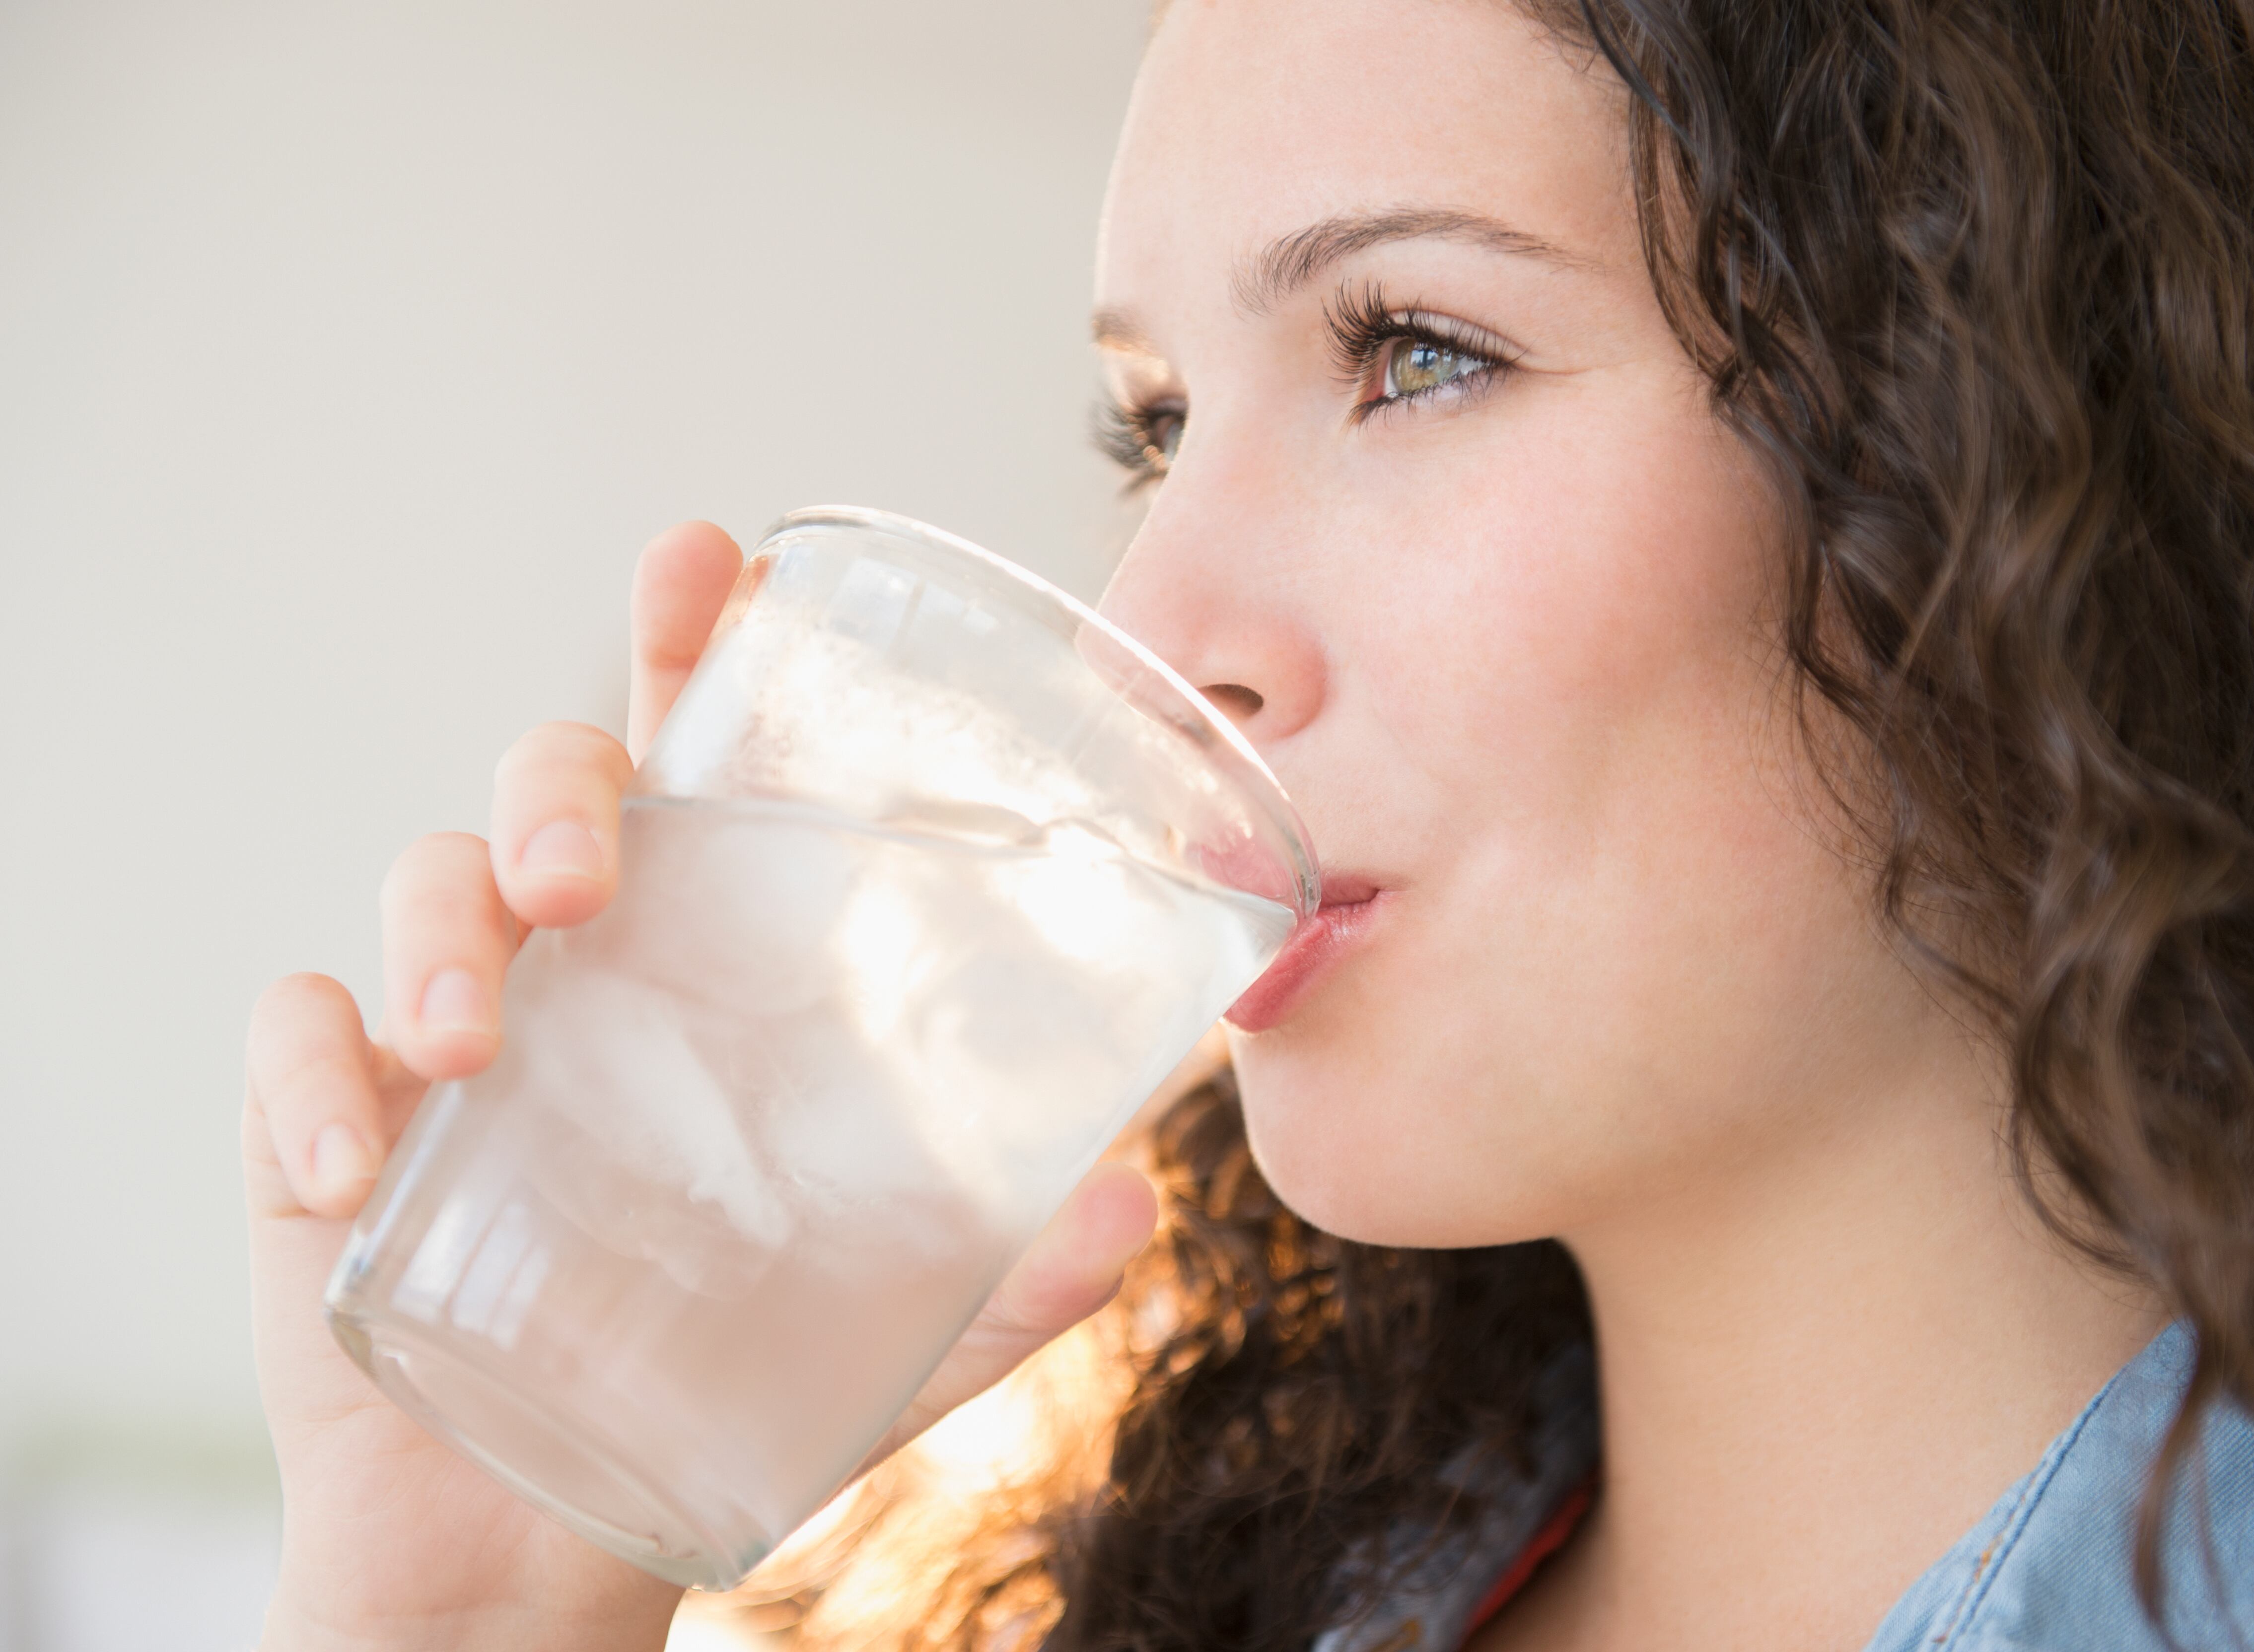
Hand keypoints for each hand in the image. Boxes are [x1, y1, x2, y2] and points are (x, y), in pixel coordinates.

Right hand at [243, 522, 1160, 1651]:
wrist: (559, 1523)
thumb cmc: (729, 1376)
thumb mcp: (892, 1330)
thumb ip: (1010, 1277)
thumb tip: (1134, 1211)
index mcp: (712, 966)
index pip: (704, 763)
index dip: (691, 643)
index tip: (707, 554)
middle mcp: (585, 964)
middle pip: (554, 779)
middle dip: (560, 787)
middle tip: (589, 880)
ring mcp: (449, 1034)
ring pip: (423, 884)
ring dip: (435, 935)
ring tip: (468, 1042)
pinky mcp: (332, 1125)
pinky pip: (293, 1037)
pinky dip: (310, 1077)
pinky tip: (354, 1160)